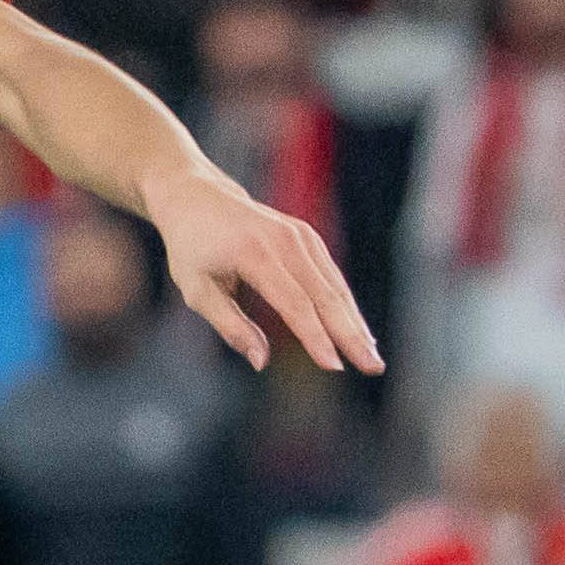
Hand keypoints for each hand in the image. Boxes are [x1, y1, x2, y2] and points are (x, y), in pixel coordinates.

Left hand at [146, 164, 384, 374]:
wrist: (197, 197)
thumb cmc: (191, 248)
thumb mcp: (197, 290)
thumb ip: (230, 326)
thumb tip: (261, 362)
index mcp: (255, 254)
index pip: (294, 304)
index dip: (316, 338)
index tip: (334, 367)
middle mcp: (284, 241)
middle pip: (325, 296)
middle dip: (351, 335)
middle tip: (373, 368)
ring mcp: (300, 235)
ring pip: (335, 287)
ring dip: (356, 323)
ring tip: (372, 358)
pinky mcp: (307, 236)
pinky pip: (331, 276)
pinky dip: (346, 306)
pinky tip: (358, 331)